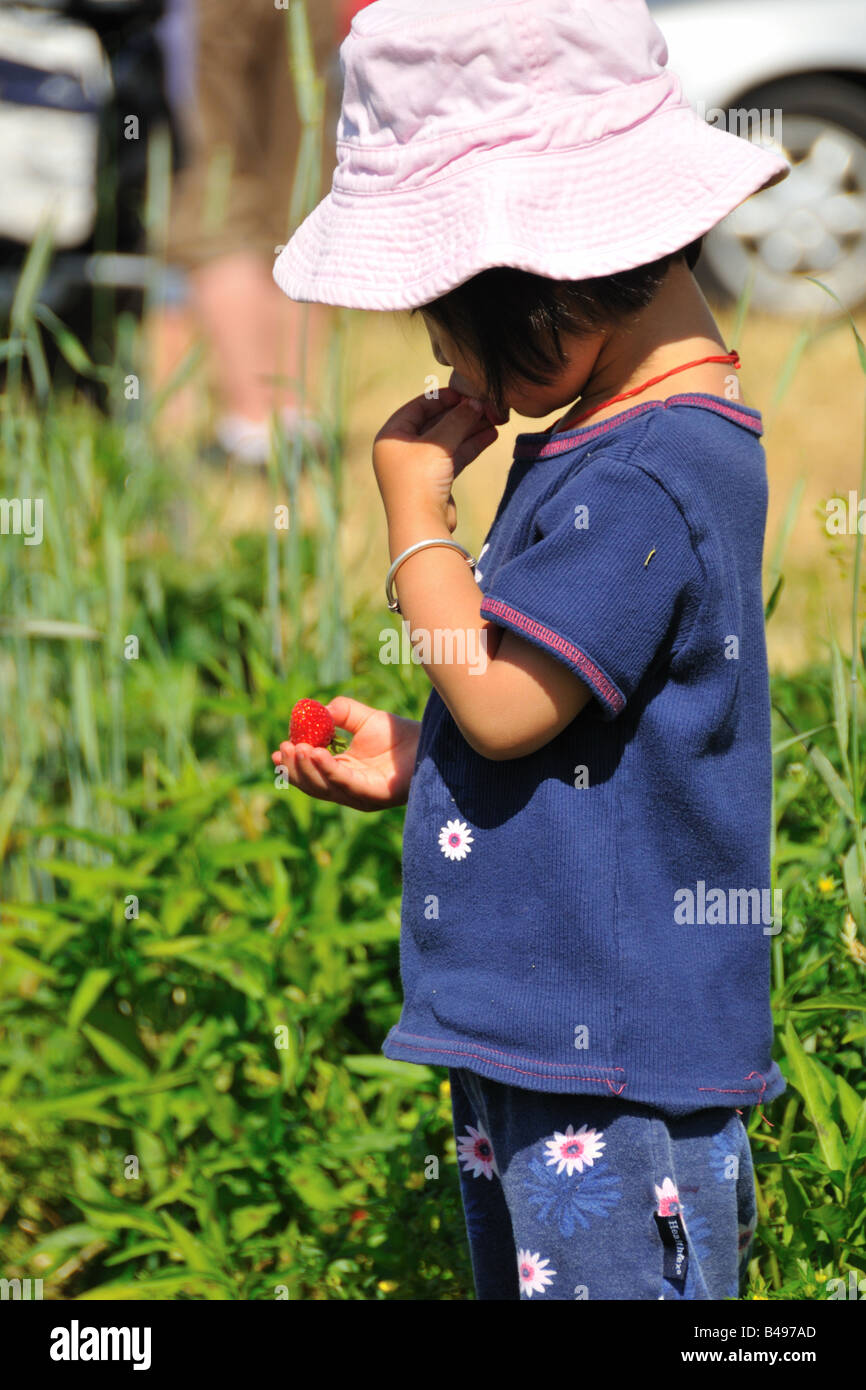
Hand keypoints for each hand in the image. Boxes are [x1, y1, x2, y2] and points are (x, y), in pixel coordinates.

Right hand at [271, 696, 421, 811]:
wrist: (427, 741)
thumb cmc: (397, 734)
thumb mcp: (362, 718)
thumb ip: (340, 713)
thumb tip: (316, 712)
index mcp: (342, 775)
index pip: (311, 775)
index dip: (293, 765)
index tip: (279, 749)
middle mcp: (348, 790)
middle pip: (313, 785)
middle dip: (295, 767)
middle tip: (284, 748)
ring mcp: (361, 796)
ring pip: (325, 787)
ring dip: (307, 768)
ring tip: (297, 748)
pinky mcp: (374, 796)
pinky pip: (345, 783)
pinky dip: (328, 769)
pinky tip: (316, 753)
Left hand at [373, 387, 498, 533]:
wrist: (422, 527)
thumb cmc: (420, 481)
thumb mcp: (438, 444)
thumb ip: (458, 420)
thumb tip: (475, 403)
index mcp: (391, 437)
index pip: (417, 407)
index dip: (442, 398)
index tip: (465, 392)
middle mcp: (402, 450)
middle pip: (435, 423)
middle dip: (461, 414)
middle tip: (485, 405)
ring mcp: (418, 466)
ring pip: (447, 440)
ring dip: (470, 429)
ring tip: (495, 418)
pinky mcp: (434, 481)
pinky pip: (453, 456)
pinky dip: (470, 445)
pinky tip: (490, 435)